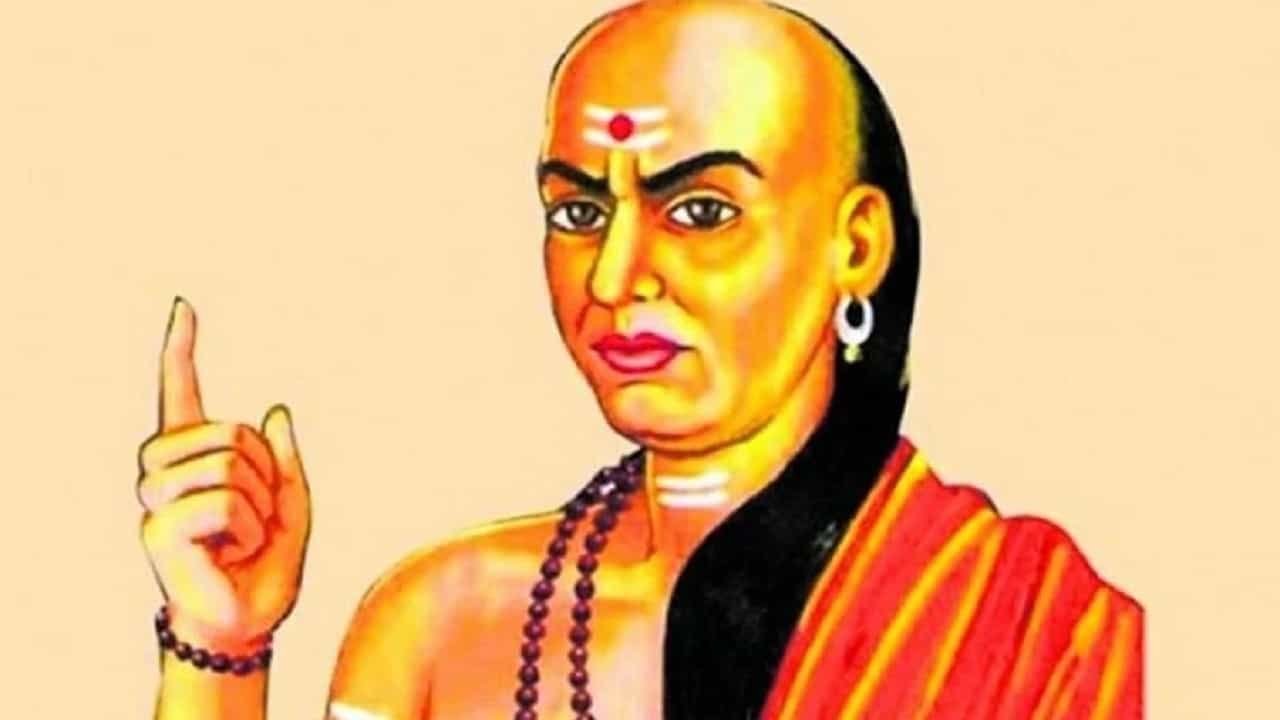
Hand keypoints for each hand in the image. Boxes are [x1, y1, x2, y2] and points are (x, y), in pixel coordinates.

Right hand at [138, 298, 311, 652]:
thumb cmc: (266, 560)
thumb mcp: (292, 501)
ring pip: (231, 462)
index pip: (182, 391)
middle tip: (257, 518)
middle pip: (232, 432)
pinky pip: (224, 500)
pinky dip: (247, 527)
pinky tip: (231, 552)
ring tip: (243, 537)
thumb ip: (282, 457)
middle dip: (266, 473)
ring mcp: (156, 497)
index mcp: (196, 455)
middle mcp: (166, 469)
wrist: (251, 617)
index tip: (185, 306)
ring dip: (259, 504)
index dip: (182, 349)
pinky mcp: (157, 527)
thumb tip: (275, 409)